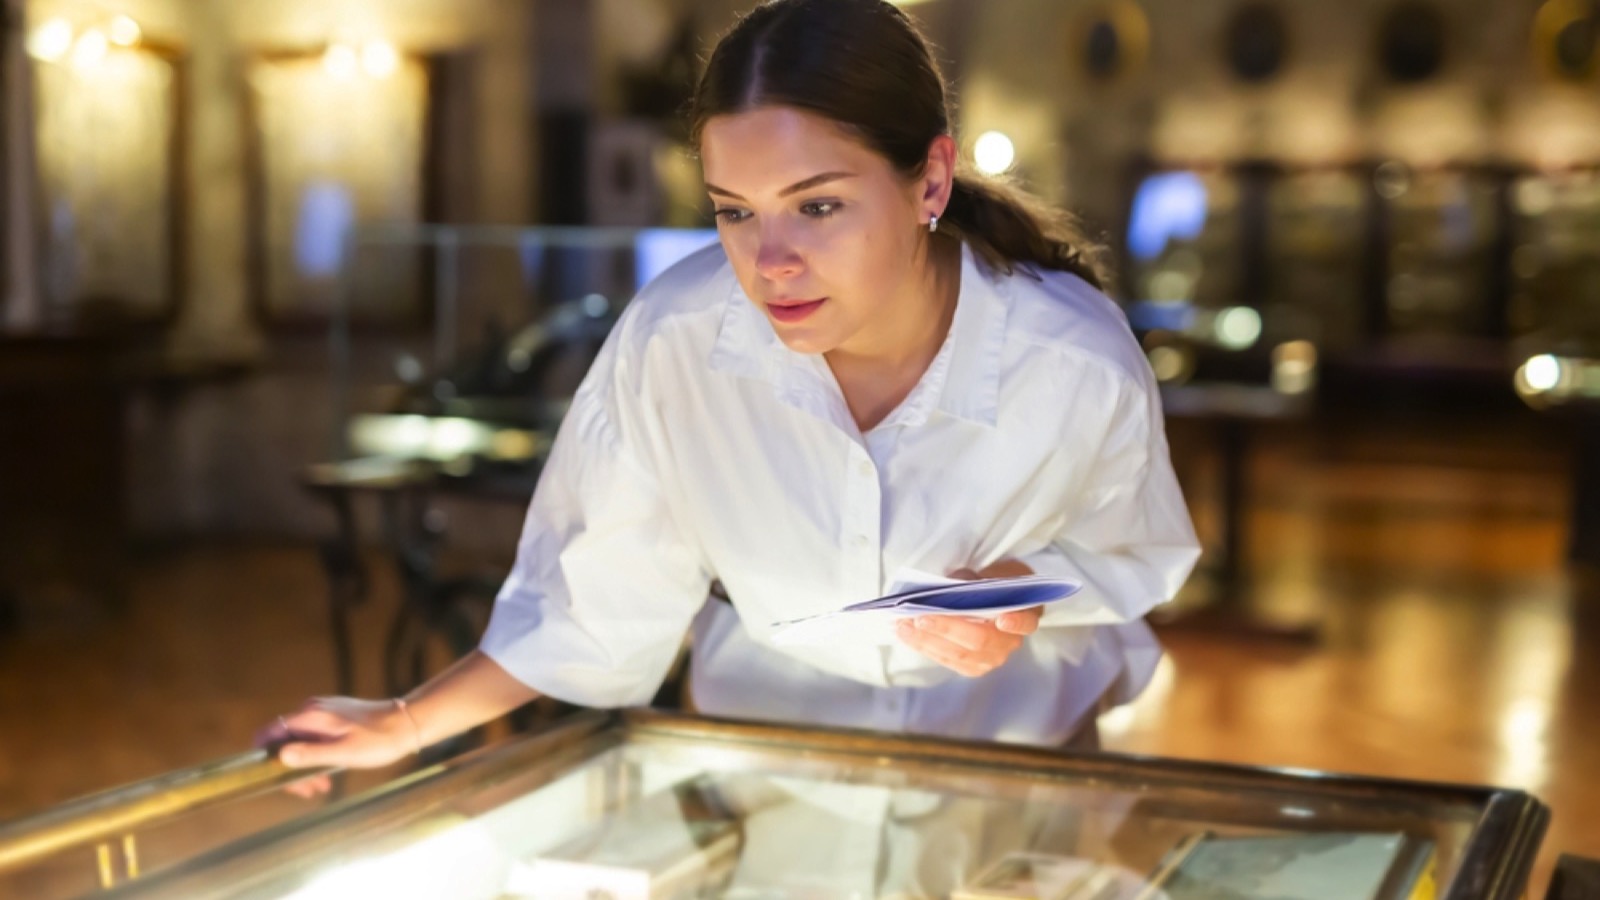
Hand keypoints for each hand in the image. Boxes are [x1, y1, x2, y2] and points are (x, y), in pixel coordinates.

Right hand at [255, 697, 417, 797]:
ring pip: (300, 742)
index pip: (269, 733)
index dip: (265, 758)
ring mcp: (323, 712)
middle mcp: (312, 709)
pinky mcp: (335, 717)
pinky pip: (314, 739)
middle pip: (284, 741)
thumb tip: (280, 757)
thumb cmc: (379, 741)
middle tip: (308, 791)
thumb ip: (311, 754)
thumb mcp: (344, 753)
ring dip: (306, 766)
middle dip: (291, 769)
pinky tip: (329, 774)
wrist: (408, 724)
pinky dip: (317, 757)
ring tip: (322, 787)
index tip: (278, 779)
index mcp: (310, 716)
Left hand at [894, 559, 1041, 677]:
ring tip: (901, 625)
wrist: (999, 601)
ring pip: (958, 654)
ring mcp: (991, 659)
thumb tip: (951, 586)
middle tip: (919, 617)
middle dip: (946, 629)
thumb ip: (978, 580)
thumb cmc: (997, 584)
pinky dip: (924, 646)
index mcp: (1025, 616)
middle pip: (979, 641)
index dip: (1016, 622)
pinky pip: (946, 659)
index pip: (1025, 622)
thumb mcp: (994, 573)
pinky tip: (905, 634)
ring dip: (926, 640)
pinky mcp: (972, 667)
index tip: (1003, 619)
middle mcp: (1010, 643)